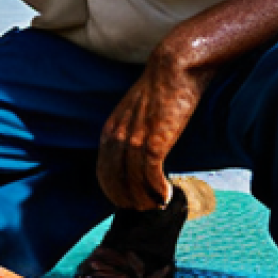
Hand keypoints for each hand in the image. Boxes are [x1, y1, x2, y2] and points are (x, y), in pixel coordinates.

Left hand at [97, 41, 213, 210]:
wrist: (174, 68)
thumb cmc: (160, 90)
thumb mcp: (136, 113)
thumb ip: (133, 132)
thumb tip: (141, 154)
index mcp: (110, 129)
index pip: (103, 169)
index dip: (113, 190)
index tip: (126, 201)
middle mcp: (118, 135)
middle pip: (113, 179)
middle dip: (124, 198)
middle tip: (140, 209)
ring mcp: (135, 138)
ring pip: (132, 180)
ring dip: (143, 198)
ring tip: (154, 206)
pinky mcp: (156, 139)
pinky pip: (151, 173)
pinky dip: (156, 188)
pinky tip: (166, 196)